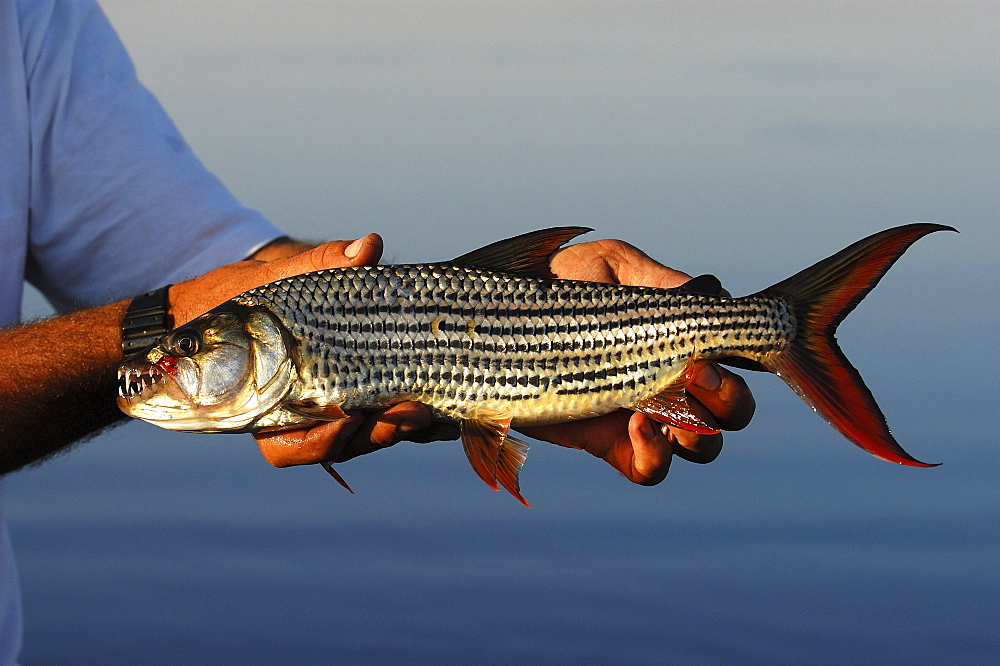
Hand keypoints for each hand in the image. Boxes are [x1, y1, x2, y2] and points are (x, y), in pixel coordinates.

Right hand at [177, 235, 449, 467]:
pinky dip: (421, 420)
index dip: (320, 438)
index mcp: (266, 404)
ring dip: (406, 430)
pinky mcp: (369, 401)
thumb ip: (322, 263)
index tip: (350, 417)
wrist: (275, 293)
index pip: (289, 444)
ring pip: (372, 437)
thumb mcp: (283, 274)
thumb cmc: (264, 289)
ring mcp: (339, 413)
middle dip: (379, 433)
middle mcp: (303, 418)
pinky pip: (392, 418)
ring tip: (439, 418)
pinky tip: (451, 417)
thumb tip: (369, 247)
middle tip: (413, 414)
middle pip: (341, 446)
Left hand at [520, 238, 755, 484]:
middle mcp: (670, 381)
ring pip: (704, 447)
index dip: (747, 352)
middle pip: (733, 412)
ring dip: (702, 431)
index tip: (718, 337)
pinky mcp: (608, 443)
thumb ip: (662, 279)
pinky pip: (651, 470)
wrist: (495, 321)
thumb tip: (712, 294)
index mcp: (680, 337)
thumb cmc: (556, 283)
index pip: (738, 355)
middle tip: (697, 372)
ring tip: (666, 402)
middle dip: (730, 398)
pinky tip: (635, 423)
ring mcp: (643, 415)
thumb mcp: (612, 264)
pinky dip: (657, 454)